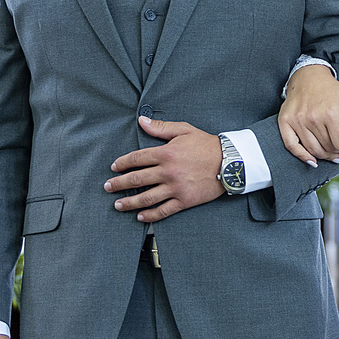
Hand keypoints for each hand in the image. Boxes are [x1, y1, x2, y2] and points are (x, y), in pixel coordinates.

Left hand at [105, 117, 224, 221]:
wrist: (230, 162)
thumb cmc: (207, 145)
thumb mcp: (184, 130)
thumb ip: (161, 127)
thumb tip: (142, 121)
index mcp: (166, 153)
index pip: (137, 158)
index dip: (123, 163)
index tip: (114, 167)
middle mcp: (168, 171)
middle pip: (137, 179)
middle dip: (119, 183)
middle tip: (108, 187)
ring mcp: (176, 188)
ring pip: (146, 197)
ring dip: (129, 202)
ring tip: (118, 204)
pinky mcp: (184, 200)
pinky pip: (163, 210)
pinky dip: (150, 215)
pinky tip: (140, 216)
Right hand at [279, 64, 338, 166]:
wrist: (309, 77)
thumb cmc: (333, 91)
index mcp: (330, 113)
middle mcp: (312, 118)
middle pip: (327, 148)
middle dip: (336, 150)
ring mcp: (297, 120)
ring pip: (313, 150)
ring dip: (324, 155)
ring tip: (330, 154)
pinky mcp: (285, 121)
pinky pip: (292, 146)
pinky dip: (303, 157)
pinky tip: (312, 161)